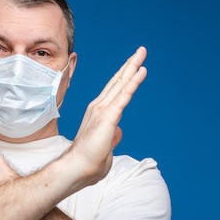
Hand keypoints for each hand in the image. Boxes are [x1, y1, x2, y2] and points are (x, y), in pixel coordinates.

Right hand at [65, 47, 147, 186]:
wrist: (76, 168)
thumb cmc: (88, 163)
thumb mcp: (105, 147)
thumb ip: (112, 137)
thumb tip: (118, 131)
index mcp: (98, 114)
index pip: (114, 91)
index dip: (124, 77)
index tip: (133, 65)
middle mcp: (98, 107)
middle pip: (118, 81)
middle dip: (130, 65)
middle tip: (140, 51)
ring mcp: (103, 110)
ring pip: (121, 84)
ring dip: (133, 67)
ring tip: (142, 53)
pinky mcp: (108, 116)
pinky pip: (124, 96)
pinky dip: (133, 82)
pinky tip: (141, 71)